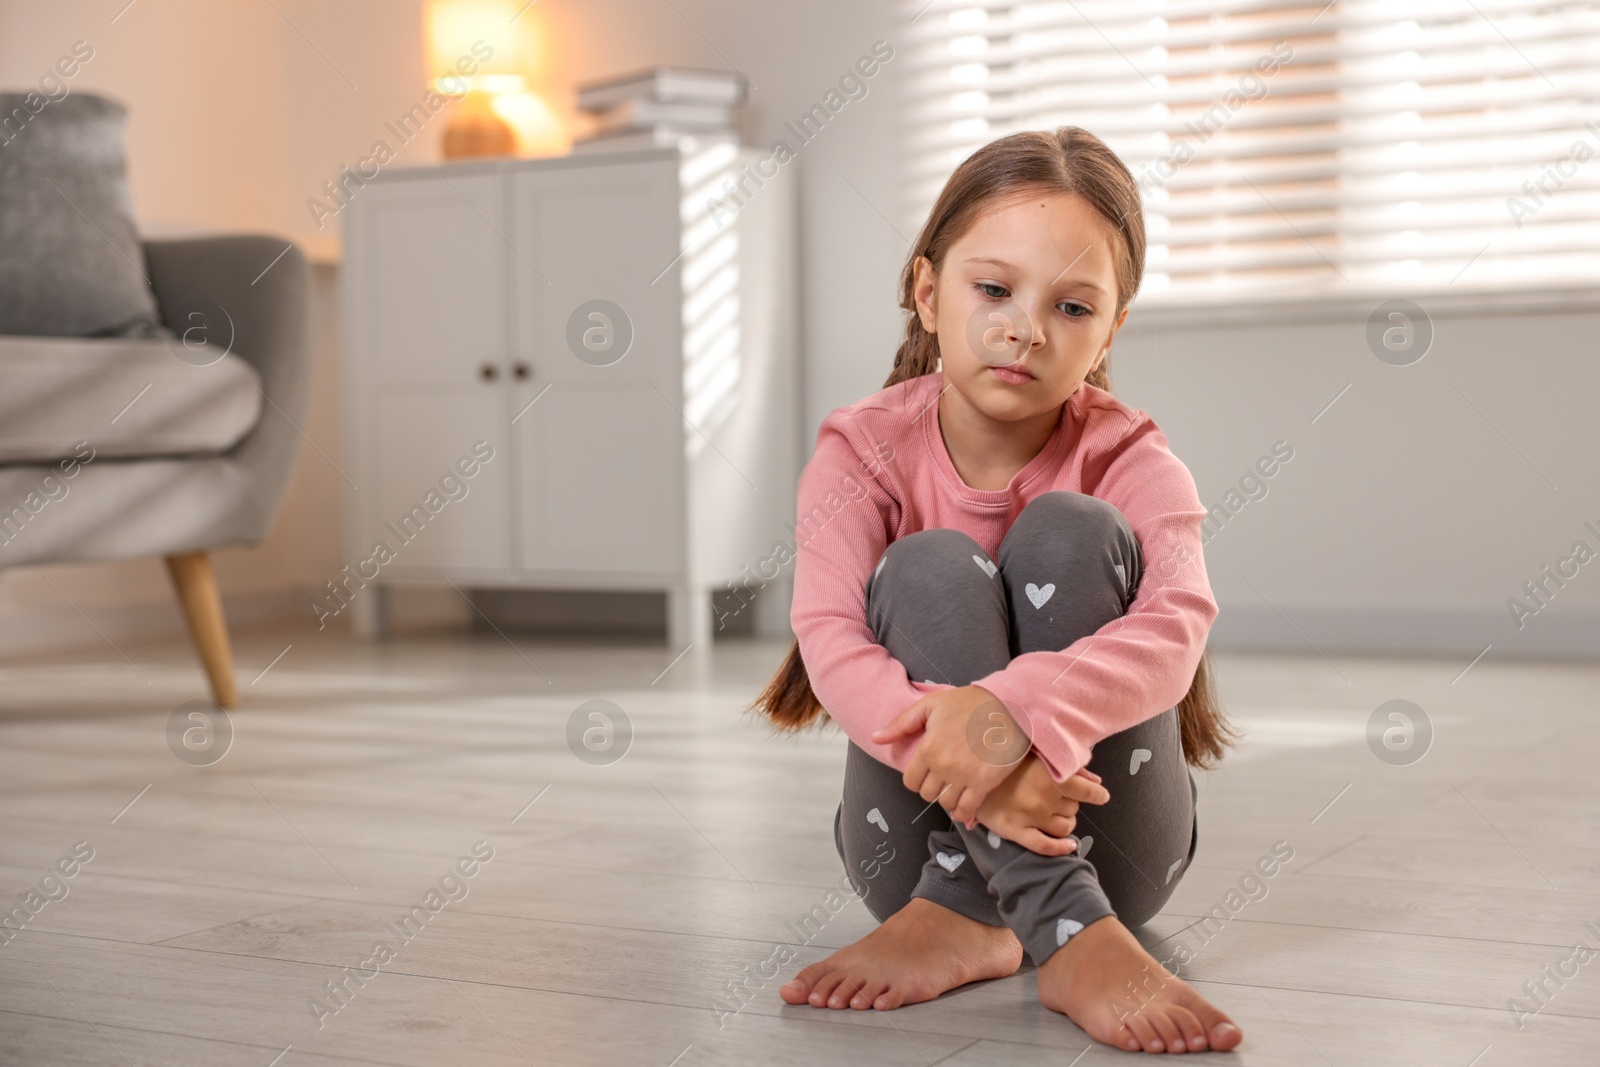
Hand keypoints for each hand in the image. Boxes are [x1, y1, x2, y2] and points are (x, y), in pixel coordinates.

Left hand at [872, 684, 1024, 824]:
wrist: (1009, 706)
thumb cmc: (970, 703)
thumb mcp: (931, 705)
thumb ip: (901, 723)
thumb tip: (876, 738)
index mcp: (928, 748)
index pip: (910, 782)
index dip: (916, 779)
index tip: (926, 773)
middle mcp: (943, 766)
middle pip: (927, 794)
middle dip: (932, 788)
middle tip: (942, 778)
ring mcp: (964, 776)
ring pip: (945, 804)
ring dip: (948, 799)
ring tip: (955, 788)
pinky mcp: (984, 784)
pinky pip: (966, 810)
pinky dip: (963, 812)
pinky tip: (965, 805)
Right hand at [977, 757, 1109, 856]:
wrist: (967, 770)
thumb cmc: (1004, 758)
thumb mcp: (1037, 753)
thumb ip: (1068, 766)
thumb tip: (1096, 781)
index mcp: (1052, 775)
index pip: (1090, 791)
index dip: (1098, 794)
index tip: (1100, 794)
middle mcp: (1044, 798)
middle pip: (1075, 809)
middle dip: (1069, 802)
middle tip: (1055, 793)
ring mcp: (1030, 817)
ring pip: (1065, 827)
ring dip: (1064, 821)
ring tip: (1053, 811)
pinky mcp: (1016, 830)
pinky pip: (1045, 847)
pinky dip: (1061, 848)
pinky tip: (1068, 845)